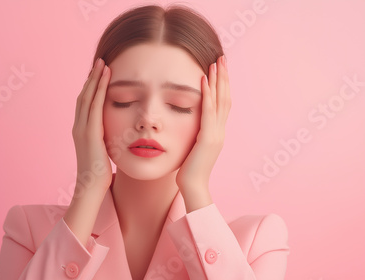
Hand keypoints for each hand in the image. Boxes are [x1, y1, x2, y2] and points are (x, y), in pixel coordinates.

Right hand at [72, 58, 112, 197]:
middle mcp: (78, 126)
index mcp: (81, 131)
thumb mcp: (102, 153)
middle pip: (84, 95)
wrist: (91, 187)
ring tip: (102, 63)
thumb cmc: (99, 174)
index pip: (85, 103)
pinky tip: (106, 78)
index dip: (91, 87)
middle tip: (100, 61)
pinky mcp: (89, 132)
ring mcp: (82, 128)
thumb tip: (113, 137)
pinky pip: (94, 105)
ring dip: (95, 79)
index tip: (99, 74)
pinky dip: (99, 89)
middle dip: (92, 78)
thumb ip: (104, 141)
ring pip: (87, 97)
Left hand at [176, 55, 230, 202]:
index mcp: (217, 132)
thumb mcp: (193, 148)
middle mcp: (220, 130)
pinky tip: (203, 79)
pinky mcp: (208, 137)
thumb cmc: (189, 170)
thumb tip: (190, 126)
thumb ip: (195, 135)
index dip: (222, 85)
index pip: (223, 104)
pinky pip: (208, 111)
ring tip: (216, 62)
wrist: (193, 187)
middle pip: (226, 98)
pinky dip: (207, 94)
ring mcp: (216, 133)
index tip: (220, 69)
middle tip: (222, 58)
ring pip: (220, 101)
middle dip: (224, 77)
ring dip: (218, 80)